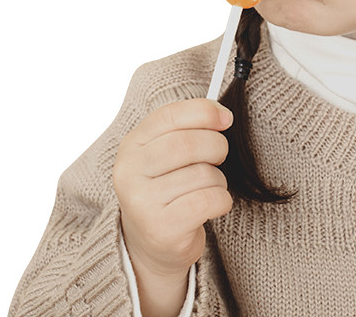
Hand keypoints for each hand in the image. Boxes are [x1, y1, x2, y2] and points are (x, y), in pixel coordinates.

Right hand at [113, 98, 233, 282]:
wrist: (151, 244)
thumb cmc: (167, 188)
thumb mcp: (166, 153)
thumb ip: (188, 127)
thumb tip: (222, 114)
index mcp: (131, 145)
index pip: (170, 115)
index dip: (204, 111)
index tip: (226, 118)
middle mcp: (129, 172)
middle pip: (188, 143)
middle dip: (216, 146)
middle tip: (219, 157)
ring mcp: (142, 202)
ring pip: (203, 173)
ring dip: (218, 179)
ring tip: (208, 188)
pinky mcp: (161, 228)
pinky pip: (209, 200)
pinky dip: (222, 200)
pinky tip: (213, 205)